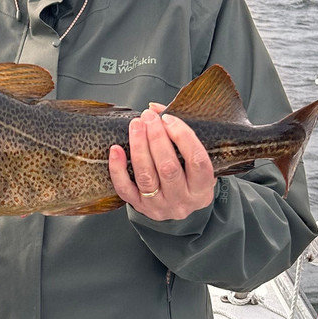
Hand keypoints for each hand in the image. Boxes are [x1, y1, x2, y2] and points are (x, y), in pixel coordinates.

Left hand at [108, 105, 216, 220]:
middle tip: (148, 118)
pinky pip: (125, 189)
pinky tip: (116, 150)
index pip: (197, 160)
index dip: (183, 137)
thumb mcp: (194, 162)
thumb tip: (156, 109)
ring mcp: (159, 205)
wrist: (176, 209)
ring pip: (146, 176)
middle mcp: (181, 199)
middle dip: (156, 138)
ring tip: (136, 126)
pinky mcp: (139, 207)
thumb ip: (180, 134)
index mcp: (201, 188)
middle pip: (168, 168)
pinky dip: (118, 168)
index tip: (169, 119)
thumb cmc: (187, 180)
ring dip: (139, 147)